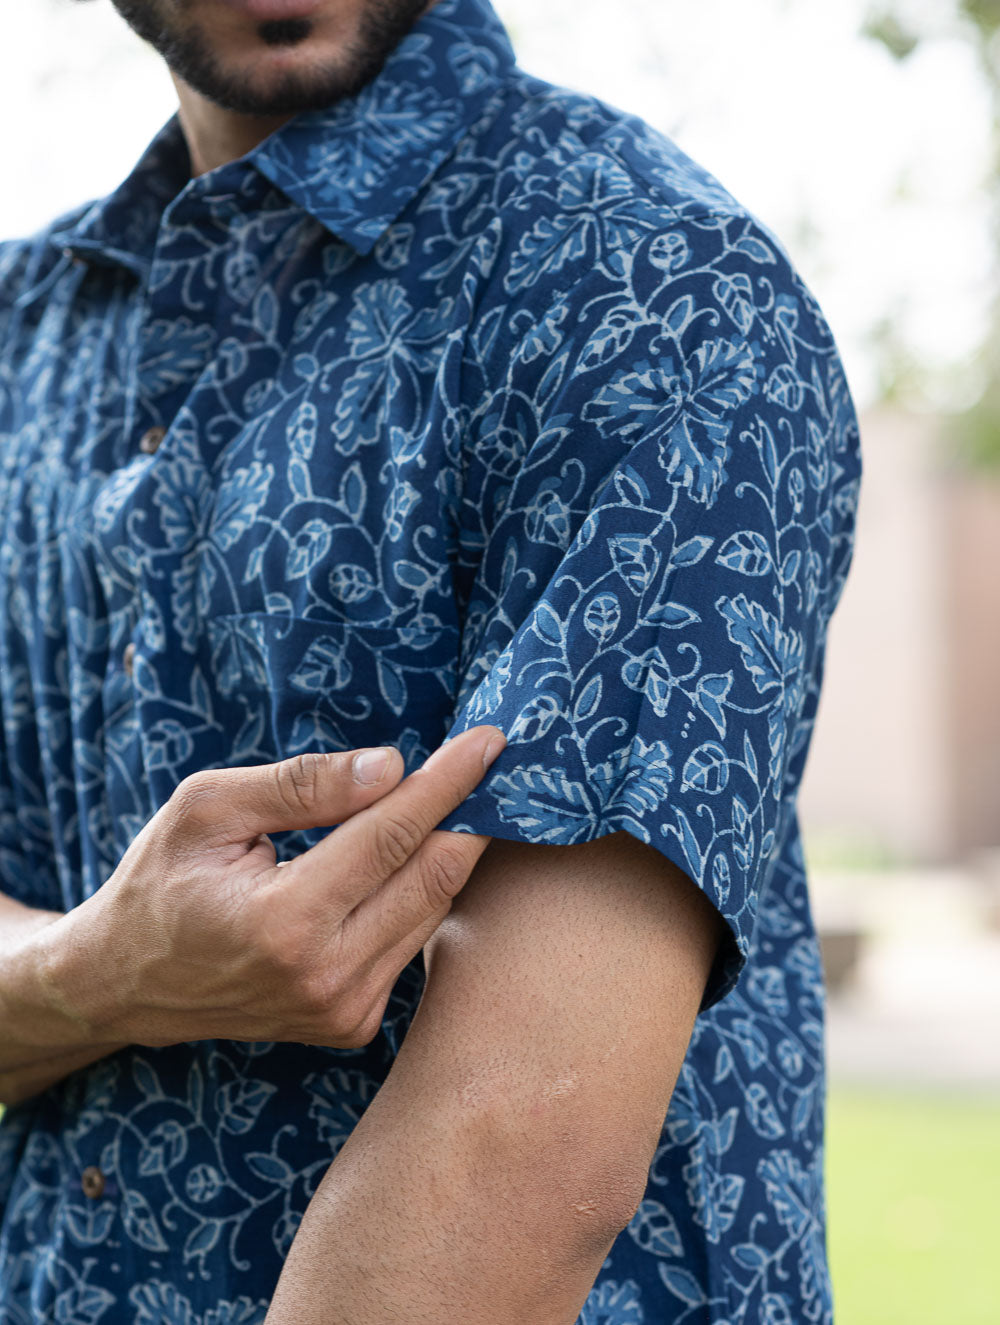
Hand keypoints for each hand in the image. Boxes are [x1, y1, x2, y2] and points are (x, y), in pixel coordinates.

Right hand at [44, 726, 504, 1050]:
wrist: (124, 983)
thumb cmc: (160, 880)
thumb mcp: (208, 808)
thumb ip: (301, 786)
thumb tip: (391, 765)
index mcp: (283, 921)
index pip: (393, 835)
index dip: (447, 782)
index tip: (489, 741)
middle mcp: (325, 977)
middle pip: (432, 878)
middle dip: (471, 813)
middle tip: (494, 761)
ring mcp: (342, 1010)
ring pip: (431, 912)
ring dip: (455, 850)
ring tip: (466, 796)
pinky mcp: (351, 1023)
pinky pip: (411, 943)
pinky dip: (424, 893)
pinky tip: (424, 852)